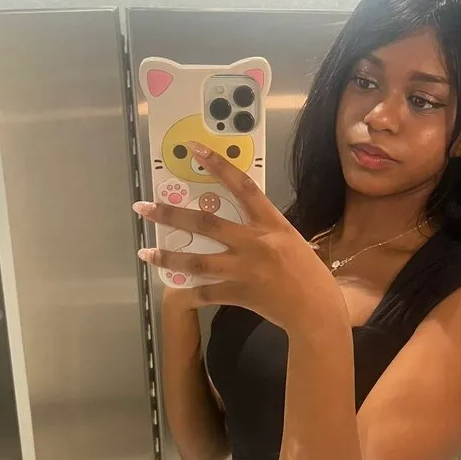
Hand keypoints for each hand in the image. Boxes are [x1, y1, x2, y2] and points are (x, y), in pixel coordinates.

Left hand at [133, 140, 345, 332]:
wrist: (316, 310)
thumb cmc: (308, 273)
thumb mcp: (289, 239)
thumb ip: (263, 229)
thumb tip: (236, 221)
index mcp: (271, 224)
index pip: (242, 186)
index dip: (217, 165)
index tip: (194, 149)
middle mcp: (254, 243)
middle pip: (206, 223)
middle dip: (170, 214)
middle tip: (144, 207)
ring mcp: (244, 270)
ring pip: (197, 261)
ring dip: (168, 256)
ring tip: (145, 253)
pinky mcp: (239, 294)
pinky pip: (206, 293)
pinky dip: (190, 291)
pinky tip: (174, 287)